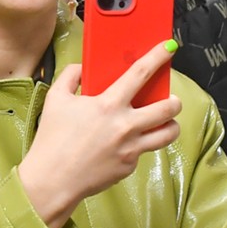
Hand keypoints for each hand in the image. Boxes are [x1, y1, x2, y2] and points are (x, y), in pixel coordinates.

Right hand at [19, 44, 182, 227]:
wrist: (53, 179)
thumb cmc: (52, 138)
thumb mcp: (55, 99)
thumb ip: (70, 77)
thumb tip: (83, 68)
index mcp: (108, 105)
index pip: (140, 74)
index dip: (157, 57)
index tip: (170, 47)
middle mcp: (126, 125)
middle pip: (167, 107)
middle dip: (174, 101)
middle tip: (170, 99)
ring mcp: (131, 148)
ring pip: (168, 133)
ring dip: (170, 124)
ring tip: (163, 122)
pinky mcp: (129, 166)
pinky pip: (143, 151)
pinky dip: (138, 145)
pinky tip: (124, 145)